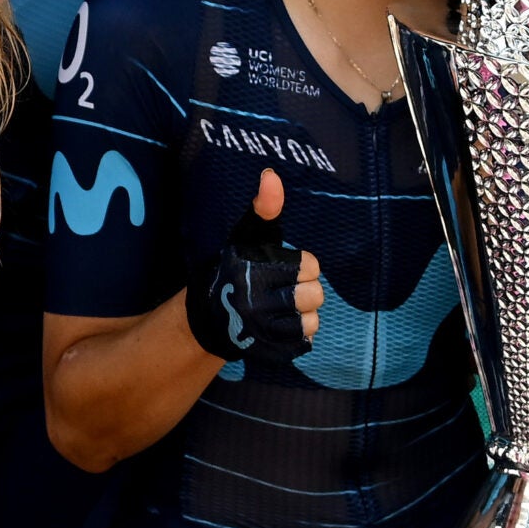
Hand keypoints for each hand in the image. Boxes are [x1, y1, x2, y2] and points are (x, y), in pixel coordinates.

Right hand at [185, 169, 323, 368]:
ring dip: (303, 315)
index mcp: (256, 270)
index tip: (285, 268)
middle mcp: (256, 302)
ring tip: (285, 309)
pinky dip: (297, 336)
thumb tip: (271, 176)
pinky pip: (303, 344)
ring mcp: (262, 330)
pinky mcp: (267, 351)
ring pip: (313, 322)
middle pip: (315, 295)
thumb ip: (264, 207)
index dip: (302, 267)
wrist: (213, 314)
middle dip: (305, 291)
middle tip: (286, 289)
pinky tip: (282, 326)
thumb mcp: (249, 235)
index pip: (311, 267)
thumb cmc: (239, 267)